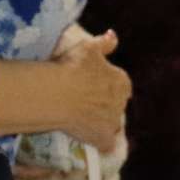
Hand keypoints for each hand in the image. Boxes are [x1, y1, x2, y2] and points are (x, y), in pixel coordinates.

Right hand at [50, 29, 130, 148]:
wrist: (58, 93)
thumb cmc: (73, 67)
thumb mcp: (88, 48)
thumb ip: (104, 43)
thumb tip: (114, 35)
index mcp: (121, 81)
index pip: (121, 85)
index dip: (109, 86)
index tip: (95, 86)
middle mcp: (121, 102)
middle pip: (116, 105)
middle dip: (106, 104)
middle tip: (86, 102)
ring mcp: (112, 122)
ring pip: (112, 125)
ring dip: (104, 123)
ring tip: (85, 121)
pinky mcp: (102, 138)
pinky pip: (106, 145)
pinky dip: (101, 144)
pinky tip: (93, 143)